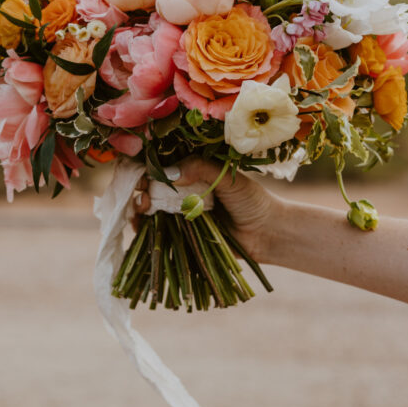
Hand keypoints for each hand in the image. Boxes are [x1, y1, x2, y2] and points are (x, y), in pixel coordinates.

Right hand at [133, 158, 280, 262]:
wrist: (268, 232)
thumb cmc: (251, 199)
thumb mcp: (226, 177)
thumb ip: (199, 168)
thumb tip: (167, 173)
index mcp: (192, 175)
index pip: (162, 168)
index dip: (147, 169)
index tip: (140, 173)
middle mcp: (183, 194)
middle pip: (151, 190)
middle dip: (140, 190)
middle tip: (143, 195)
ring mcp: (181, 216)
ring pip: (150, 211)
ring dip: (139, 209)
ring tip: (141, 209)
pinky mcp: (182, 238)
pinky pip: (158, 234)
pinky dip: (145, 231)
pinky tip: (140, 227)